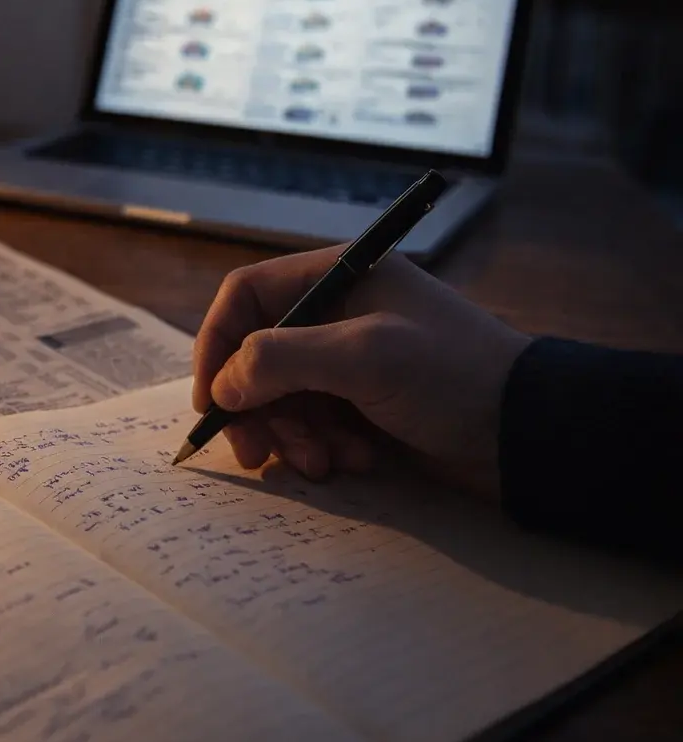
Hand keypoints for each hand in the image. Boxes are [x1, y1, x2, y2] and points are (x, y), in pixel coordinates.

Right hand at [191, 245, 531, 499]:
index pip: (246, 297)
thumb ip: (281, 358)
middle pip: (256, 355)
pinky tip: (355, 462)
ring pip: (280, 397)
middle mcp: (339, 313)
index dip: (217, 346)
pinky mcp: (365, 406)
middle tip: (256, 453)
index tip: (211, 401)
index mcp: (339, 278)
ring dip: (291, 435)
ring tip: (323, 463)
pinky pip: (314, 425)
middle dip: (253, 407)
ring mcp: (351, 362)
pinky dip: (322, 448)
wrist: (530, 434)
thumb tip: (223, 387)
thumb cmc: (452, 377)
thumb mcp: (364, 356)